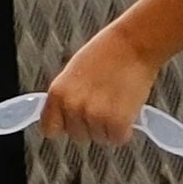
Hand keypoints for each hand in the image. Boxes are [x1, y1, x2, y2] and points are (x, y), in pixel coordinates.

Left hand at [37, 24, 156, 144]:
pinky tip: (127, 111)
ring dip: (109, 127)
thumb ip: (67, 98)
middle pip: (77, 136)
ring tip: (116, 102)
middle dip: (90, 126)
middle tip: (104, 106)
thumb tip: (65, 117)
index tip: (73, 122)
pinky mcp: (117, 121)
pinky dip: (124, 130)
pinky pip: (118, 138)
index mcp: (57, 94)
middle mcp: (72, 106)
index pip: (49, 129)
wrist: (132, 45)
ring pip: (99, 139)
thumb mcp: (72, 75)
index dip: (64, 126)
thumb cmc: (106, 54)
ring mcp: (94, 115)